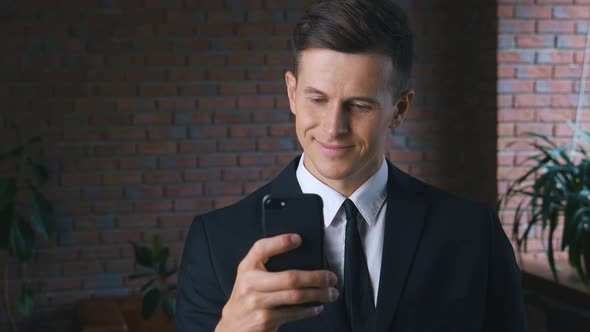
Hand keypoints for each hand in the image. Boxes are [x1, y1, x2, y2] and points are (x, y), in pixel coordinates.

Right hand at [214, 233, 338, 331]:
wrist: (231, 327)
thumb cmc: (247, 297)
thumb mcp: (249, 277)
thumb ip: (265, 265)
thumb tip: (301, 256)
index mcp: (247, 268)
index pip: (261, 248)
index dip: (280, 242)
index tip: (298, 239)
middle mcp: (250, 283)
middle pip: (289, 278)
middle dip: (316, 277)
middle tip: (331, 278)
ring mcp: (257, 303)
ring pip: (295, 296)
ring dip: (318, 294)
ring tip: (331, 293)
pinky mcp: (264, 320)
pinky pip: (293, 313)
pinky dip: (309, 310)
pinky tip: (317, 307)